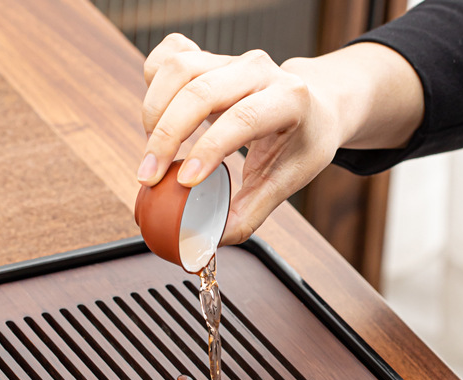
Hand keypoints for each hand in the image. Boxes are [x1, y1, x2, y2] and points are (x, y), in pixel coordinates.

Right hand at [137, 34, 341, 244]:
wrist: (313, 107)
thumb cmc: (301, 144)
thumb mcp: (286, 182)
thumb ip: (248, 213)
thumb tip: (208, 241)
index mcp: (289, 99)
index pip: (243, 118)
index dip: (209, 149)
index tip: (184, 182)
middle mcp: (259, 70)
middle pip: (201, 91)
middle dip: (166, 136)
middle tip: (148, 177)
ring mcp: (231, 59)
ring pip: (179, 68)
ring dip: (155, 112)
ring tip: (153, 151)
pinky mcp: (208, 56)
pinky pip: (169, 56)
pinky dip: (152, 82)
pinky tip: (155, 115)